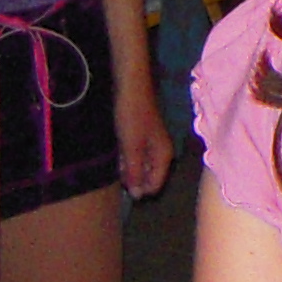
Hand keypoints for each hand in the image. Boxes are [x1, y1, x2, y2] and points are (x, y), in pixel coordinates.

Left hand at [116, 81, 175, 198]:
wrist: (130, 85)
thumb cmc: (132, 116)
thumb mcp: (132, 148)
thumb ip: (135, 172)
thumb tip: (138, 196)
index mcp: (164, 156)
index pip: (155, 185)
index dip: (139, 189)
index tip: (123, 184)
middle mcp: (161, 152)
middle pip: (148, 176)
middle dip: (133, 178)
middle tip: (119, 169)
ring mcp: (152, 144)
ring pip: (140, 166)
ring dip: (128, 167)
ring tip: (117, 159)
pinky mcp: (142, 136)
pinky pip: (135, 155)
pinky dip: (126, 157)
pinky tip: (117, 153)